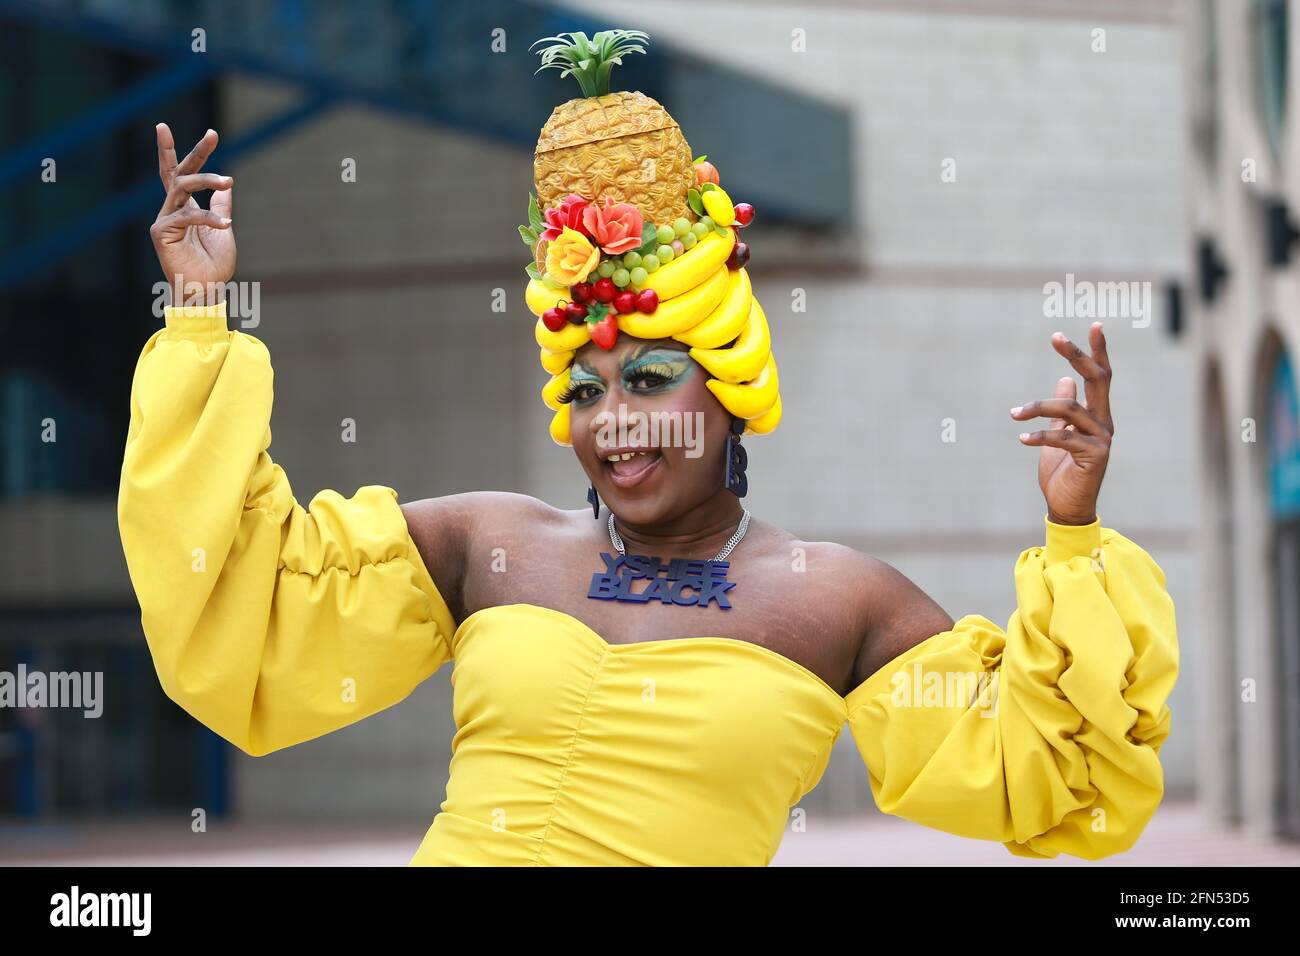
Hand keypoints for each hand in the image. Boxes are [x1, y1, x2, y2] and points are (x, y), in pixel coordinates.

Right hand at [149, 124, 234, 305]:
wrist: (207, 290)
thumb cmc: (214, 264)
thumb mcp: (222, 228)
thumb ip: (221, 206)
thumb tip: (226, 184)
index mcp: (186, 207)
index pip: (184, 174)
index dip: (194, 153)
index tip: (210, 133)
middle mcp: (172, 208)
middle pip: (180, 172)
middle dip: (196, 152)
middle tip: (212, 135)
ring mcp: (165, 219)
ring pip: (183, 188)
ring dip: (206, 180)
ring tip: (227, 181)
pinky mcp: (161, 232)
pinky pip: (187, 216)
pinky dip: (208, 218)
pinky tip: (225, 225)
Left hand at [1010, 322, 1112, 525]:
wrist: (1067, 506)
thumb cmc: (1062, 471)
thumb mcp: (1059, 433)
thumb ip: (1062, 410)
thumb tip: (1066, 378)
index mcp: (1096, 415)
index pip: (1100, 376)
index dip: (1098, 351)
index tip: (1095, 324)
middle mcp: (1104, 422)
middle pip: (1097, 380)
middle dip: (1078, 355)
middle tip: (1057, 336)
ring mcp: (1102, 439)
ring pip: (1070, 408)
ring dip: (1036, 407)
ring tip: (1013, 413)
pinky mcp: (1095, 456)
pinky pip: (1063, 437)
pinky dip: (1039, 435)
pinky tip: (1021, 437)